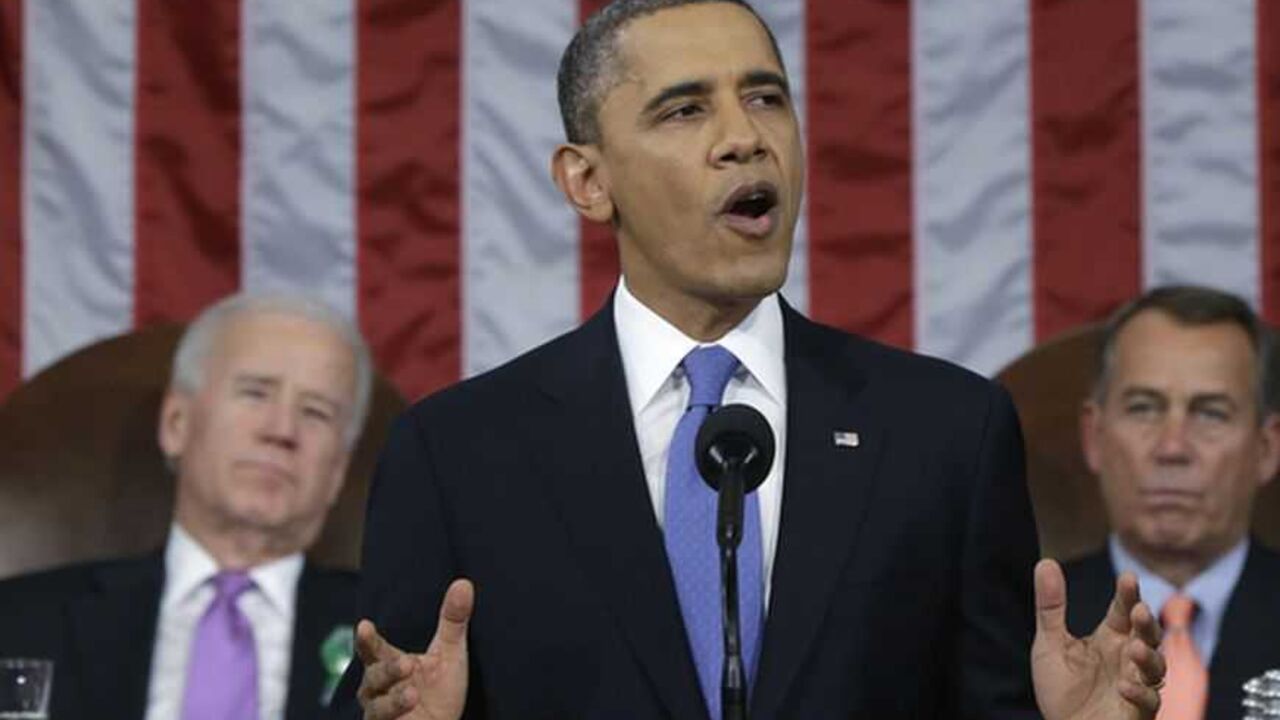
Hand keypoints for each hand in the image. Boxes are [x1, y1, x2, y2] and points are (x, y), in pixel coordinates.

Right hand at [356, 578, 474, 719]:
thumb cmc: (441, 690)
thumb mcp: (450, 654)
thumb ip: (452, 620)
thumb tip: (464, 583)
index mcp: (389, 662)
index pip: (373, 648)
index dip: (367, 638)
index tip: (364, 625)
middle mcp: (378, 687)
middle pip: (374, 675)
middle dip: (388, 670)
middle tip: (407, 664)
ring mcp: (379, 711)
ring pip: (376, 705)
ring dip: (393, 699)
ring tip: (412, 693)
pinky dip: (394, 715)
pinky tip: (410, 707)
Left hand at [1031, 559, 1164, 719]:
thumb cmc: (1062, 689)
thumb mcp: (1050, 644)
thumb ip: (1050, 606)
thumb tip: (1045, 561)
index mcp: (1111, 638)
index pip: (1123, 611)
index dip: (1128, 595)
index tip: (1128, 577)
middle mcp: (1128, 658)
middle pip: (1147, 635)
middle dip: (1147, 623)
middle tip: (1140, 610)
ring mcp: (1137, 685)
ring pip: (1155, 668)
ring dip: (1148, 657)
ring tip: (1136, 648)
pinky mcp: (1137, 713)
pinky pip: (1147, 702)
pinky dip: (1138, 693)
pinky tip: (1124, 686)